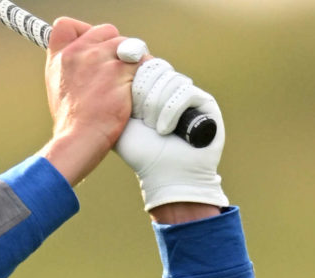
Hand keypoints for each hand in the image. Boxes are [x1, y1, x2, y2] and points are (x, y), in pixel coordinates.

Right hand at [40, 18, 137, 185]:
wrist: (79, 138)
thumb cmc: (72, 121)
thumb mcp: (59, 88)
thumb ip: (70, 68)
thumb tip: (88, 60)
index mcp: (60, 58)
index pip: (66, 26)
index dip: (84, 32)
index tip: (93, 46)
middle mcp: (77, 53)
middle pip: (107, 31)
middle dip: (116, 47)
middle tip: (116, 72)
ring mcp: (99, 59)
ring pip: (129, 45)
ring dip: (133, 61)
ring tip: (127, 85)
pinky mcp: (120, 69)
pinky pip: (142, 61)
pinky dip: (144, 73)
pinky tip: (136, 89)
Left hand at [115, 59, 229, 212]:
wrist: (166, 175)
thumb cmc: (141, 153)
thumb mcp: (118, 123)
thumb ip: (113, 97)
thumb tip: (109, 69)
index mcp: (151, 89)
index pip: (142, 66)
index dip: (134, 85)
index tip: (131, 111)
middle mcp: (171, 88)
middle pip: (155, 69)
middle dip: (144, 99)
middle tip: (143, 122)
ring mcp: (189, 93)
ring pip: (170, 80)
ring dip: (156, 108)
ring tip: (156, 130)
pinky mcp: (206, 102)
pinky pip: (185, 92)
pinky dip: (171, 112)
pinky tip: (166, 131)